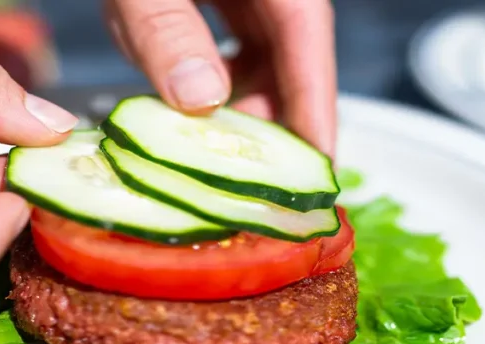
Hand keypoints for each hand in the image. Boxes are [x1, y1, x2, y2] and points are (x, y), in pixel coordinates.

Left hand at [104, 0, 336, 154]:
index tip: (317, 169)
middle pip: (288, 50)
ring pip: (258, 48)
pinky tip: (181, 96)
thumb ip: (168, 27)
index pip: (307, 39)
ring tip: (210, 145)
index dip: (315, 109)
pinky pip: (225, 35)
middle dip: (271, 113)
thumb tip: (200, 102)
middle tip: (250, 174)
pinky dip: (208, 70)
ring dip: (237, 97)